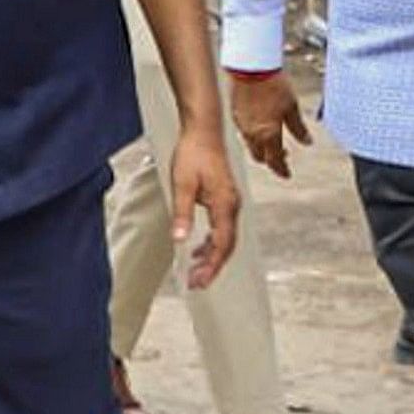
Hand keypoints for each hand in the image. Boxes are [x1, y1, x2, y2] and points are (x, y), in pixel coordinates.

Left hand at [173, 122, 241, 290]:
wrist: (203, 129)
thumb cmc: (193, 153)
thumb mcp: (182, 184)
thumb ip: (183, 213)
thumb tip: (181, 240)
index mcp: (225, 204)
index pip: (221, 244)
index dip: (211, 266)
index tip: (199, 282)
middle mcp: (233, 205)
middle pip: (227, 246)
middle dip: (212, 267)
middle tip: (195, 283)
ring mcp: (231, 202)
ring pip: (225, 238)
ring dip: (211, 257)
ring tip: (195, 271)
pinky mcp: (225, 198)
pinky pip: (222, 228)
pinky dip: (212, 242)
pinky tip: (198, 248)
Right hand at [230, 72, 307, 180]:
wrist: (251, 68)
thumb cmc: (272, 84)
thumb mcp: (292, 107)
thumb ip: (299, 128)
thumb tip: (307, 141)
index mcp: (269, 134)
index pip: (275, 160)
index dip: (282, 170)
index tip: (287, 174)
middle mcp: (253, 134)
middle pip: (260, 157)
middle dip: (271, 161)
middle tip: (283, 158)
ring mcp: (242, 125)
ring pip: (251, 146)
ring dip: (262, 148)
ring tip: (273, 141)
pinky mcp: (236, 115)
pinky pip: (245, 133)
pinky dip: (254, 136)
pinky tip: (261, 127)